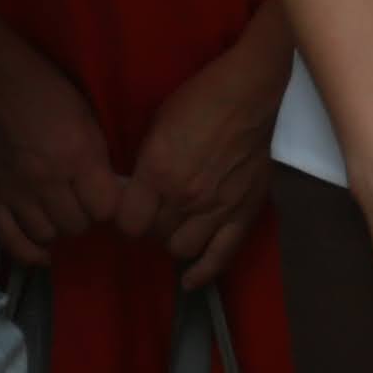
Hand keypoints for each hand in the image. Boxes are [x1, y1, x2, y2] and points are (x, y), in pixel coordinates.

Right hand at [0, 21, 131, 269]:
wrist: (0, 83)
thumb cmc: (51, 96)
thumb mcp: (89, 122)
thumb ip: (99, 162)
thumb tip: (112, 197)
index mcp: (78, 156)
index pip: (106, 209)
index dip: (108, 205)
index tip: (103, 197)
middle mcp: (48, 180)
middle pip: (77, 225)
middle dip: (83, 216)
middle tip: (79, 203)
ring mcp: (16, 192)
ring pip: (47, 234)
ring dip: (56, 228)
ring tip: (57, 214)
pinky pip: (11, 241)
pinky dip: (29, 251)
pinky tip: (41, 250)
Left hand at [124, 28, 287, 279]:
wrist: (248, 91)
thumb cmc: (197, 99)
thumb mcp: (155, 127)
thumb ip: (144, 166)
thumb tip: (131, 193)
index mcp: (158, 173)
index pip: (128, 223)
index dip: (124, 218)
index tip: (127, 210)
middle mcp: (185, 198)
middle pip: (154, 235)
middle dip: (149, 226)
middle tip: (152, 212)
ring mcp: (217, 208)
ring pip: (182, 249)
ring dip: (173, 241)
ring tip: (174, 227)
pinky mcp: (243, 211)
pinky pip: (221, 255)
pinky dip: (203, 272)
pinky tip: (190, 281)